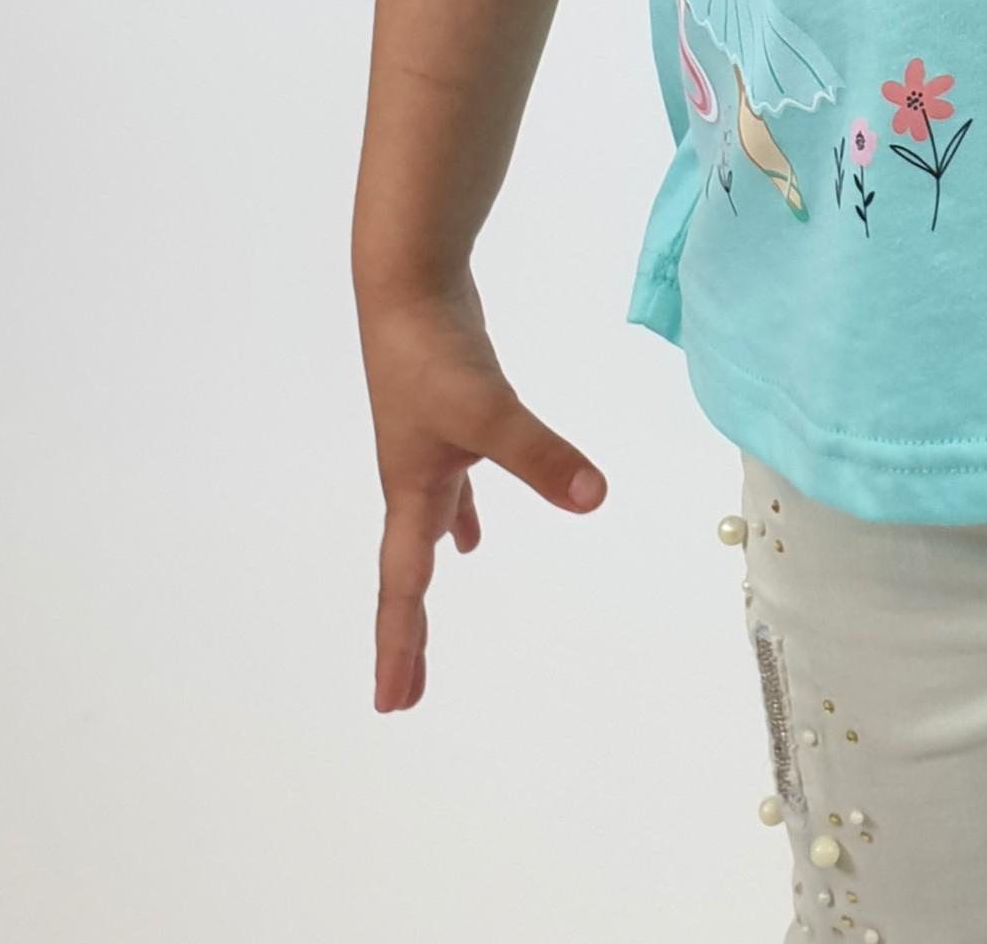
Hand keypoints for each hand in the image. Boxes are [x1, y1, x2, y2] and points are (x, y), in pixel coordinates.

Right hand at [357, 274, 606, 712]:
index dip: (400, 646)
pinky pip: (455, 478)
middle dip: (408, 627)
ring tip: (442, 595)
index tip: (392, 703)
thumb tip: (594, 500)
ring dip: (435, 560)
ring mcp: (428, 444)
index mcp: (412, 492)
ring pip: (429, 521)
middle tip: (405, 686)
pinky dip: (463, 506)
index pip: (403, 587)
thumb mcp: (489, 410)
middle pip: (408, 567)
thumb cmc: (432, 351)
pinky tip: (474, 519)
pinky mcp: (448, 412)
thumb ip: (541, 455)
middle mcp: (413, 478)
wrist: (406, 283)